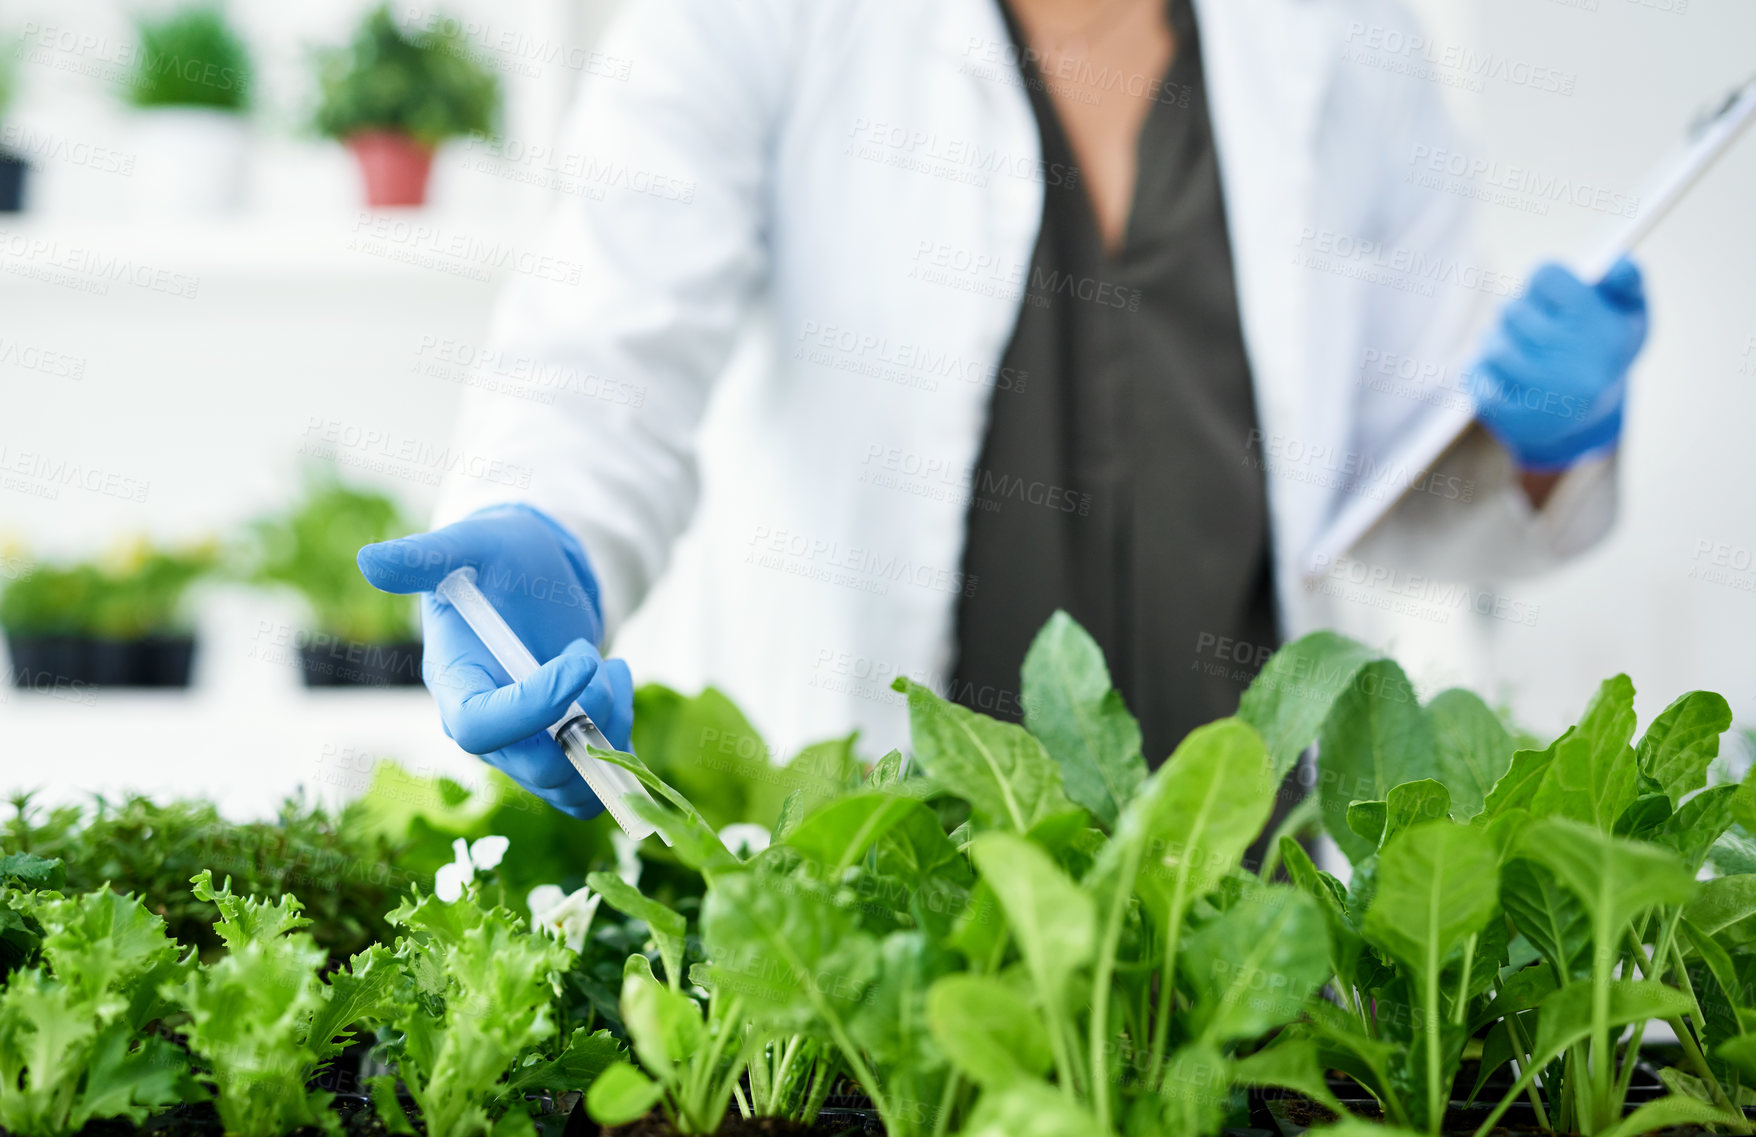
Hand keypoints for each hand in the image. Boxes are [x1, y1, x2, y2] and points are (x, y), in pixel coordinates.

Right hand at [356, 504, 632, 818]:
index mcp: (454, 683)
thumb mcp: (470, 543)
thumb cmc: (498, 556)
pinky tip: (618, 679)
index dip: (535, 705)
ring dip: (611, 731)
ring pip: (572, 781)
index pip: (479, 727)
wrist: (534, 571)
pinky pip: (593, 778)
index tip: (583, 657)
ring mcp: (524, 743)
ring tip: (615, 669)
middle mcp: (485, 725)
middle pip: (535, 767)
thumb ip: (425, 556)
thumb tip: (369, 562)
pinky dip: (620, 739)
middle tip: (603, 662)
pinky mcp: (558, 745)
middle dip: (585, 720)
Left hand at [1470, 256, 1647, 472]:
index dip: (1541, 281)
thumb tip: (1618, 258)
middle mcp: (1575, 362)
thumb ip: (1628, 279)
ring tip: (1510, 342)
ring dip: (1494, 338)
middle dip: (1514, 309)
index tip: (1550, 294)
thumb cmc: (1604, 348)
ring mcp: (1542, 393)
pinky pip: (1476, 375)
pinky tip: (1498, 370)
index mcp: (1601, 328)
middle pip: (1511, 309)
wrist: (1590, 418)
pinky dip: (1480, 366)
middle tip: (1525, 319)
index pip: (1545, 274)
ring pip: (1492, 344)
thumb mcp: (1629, 312)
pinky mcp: (1513, 416)